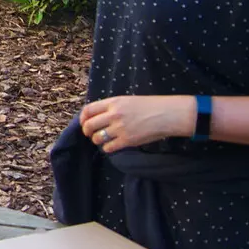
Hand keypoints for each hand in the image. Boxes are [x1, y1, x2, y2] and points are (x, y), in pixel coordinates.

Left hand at [79, 95, 195, 152]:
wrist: (166, 114)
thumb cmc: (149, 106)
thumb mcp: (127, 100)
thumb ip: (111, 107)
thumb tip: (96, 116)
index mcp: (113, 102)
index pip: (88, 110)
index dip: (82, 118)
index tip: (84, 123)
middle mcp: (114, 114)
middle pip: (89, 125)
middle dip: (87, 131)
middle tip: (91, 134)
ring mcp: (120, 128)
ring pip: (97, 138)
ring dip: (97, 140)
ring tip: (103, 139)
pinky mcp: (127, 140)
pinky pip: (108, 147)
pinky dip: (107, 148)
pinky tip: (112, 145)